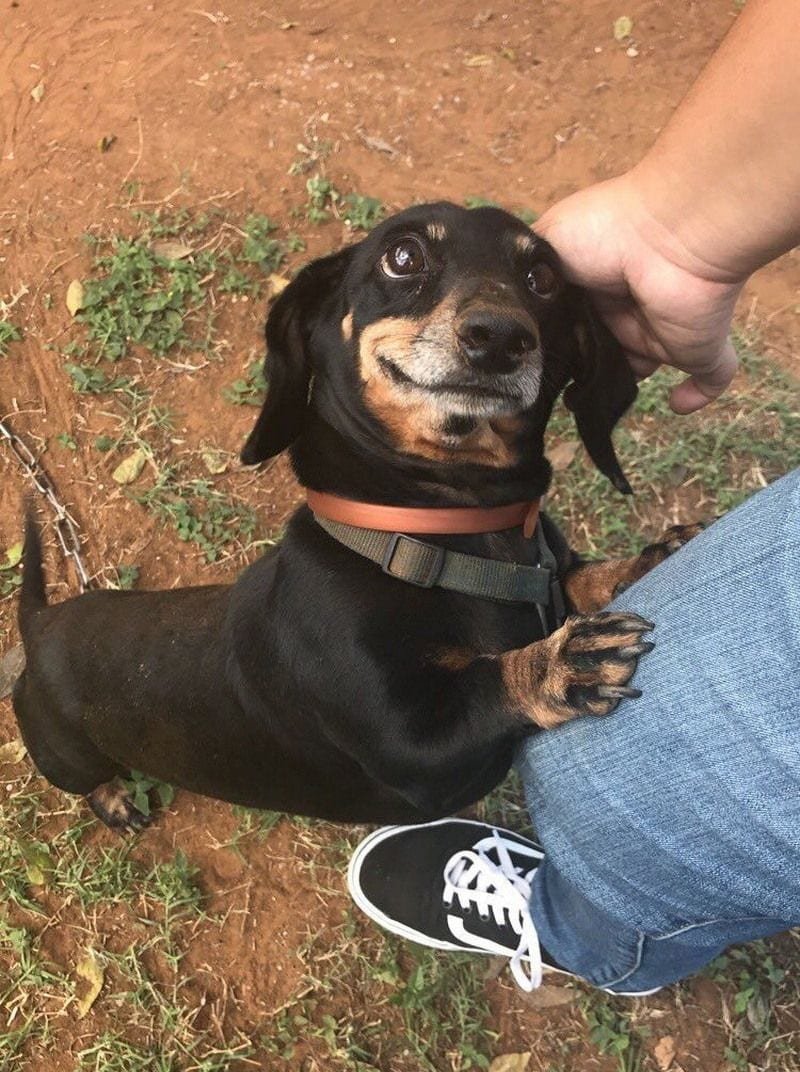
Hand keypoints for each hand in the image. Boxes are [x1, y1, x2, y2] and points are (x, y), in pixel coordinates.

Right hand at [536, 174, 743, 412]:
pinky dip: (697, 395)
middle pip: (600, 353)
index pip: (571, 324)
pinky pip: (708, 380)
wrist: (667, 233)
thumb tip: (506, 304)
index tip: (527, 366)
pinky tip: (676, 404)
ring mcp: (663, 330)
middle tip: (549, 391)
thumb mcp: (545, 240)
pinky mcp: (698, 349)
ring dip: (616, 390)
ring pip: (638, 372)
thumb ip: (527, 274)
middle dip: (579, 373)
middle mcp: (626, 310)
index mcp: (594, 285)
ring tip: (585, 405)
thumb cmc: (605, 228)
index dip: (552, 345)